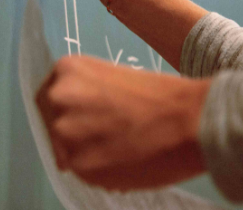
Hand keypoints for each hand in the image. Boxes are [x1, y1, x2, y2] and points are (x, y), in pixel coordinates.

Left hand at [35, 55, 210, 190]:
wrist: (192, 120)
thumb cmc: (163, 98)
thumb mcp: (111, 79)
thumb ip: (85, 96)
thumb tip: (70, 122)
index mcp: (66, 70)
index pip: (50, 97)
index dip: (67, 113)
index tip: (83, 121)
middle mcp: (58, 97)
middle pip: (53, 123)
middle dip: (75, 133)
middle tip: (106, 138)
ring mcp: (64, 131)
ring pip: (66, 150)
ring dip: (86, 154)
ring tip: (121, 149)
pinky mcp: (77, 163)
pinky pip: (82, 172)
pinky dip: (100, 172)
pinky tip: (125, 161)